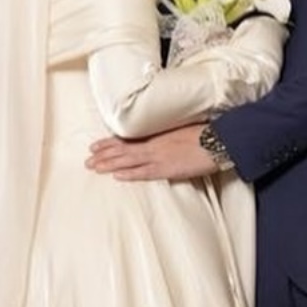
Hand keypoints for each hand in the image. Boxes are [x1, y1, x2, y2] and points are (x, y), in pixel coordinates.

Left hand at [87, 123, 216, 181]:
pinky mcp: (168, 168)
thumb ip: (166, 137)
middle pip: (123, 149)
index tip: (95, 145)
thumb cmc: (204, 133)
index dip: (110, 143)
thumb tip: (158, 141)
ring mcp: (160, 156)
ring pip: (129, 161)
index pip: (128, 139)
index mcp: (157, 135)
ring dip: (110, 164)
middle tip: (87, 160)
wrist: (219, 139)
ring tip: (94, 167)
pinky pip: (145, 172)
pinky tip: (117, 176)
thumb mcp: (181, 130)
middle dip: (104, 155)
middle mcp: (155, 144)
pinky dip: (131, 174)